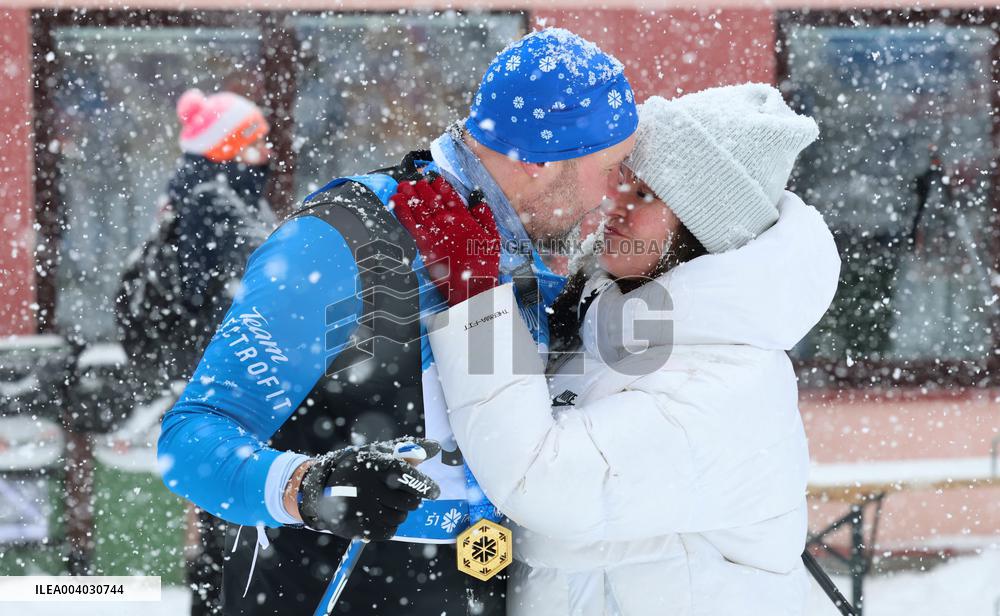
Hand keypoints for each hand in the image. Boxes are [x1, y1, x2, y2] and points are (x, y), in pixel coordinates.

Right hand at [297, 438, 440, 540]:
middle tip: (404, 495)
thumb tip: (436, 447)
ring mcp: (361, 509)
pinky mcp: (357, 527)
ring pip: (400, 517)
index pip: (408, 477)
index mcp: (375, 464)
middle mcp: (368, 486)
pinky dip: (389, 525)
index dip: (425, 486)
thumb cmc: (361, 466)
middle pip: (409, 502)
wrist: (322, 487)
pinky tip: (378, 514)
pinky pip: (389, 531)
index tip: (435, 492)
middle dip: (412, 499)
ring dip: (400, 512)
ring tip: (386, 502)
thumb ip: (409, 449)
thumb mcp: (380, 452)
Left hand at [390, 173, 500, 305]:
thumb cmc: (484, 263)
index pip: (449, 194)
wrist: (473, 285)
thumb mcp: (493, 236)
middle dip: (422, 187)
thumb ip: (484, 214)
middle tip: (414, 181)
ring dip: (409, 194)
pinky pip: (408, 222)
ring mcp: (434, 231)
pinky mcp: (423, 243)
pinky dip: (401, 209)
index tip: (433, 178)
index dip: (439, 184)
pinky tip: (395, 200)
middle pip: (431, 198)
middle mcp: (447, 221)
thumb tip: (477, 198)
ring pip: (418, 206)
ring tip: (402, 185)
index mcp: (463, 217)